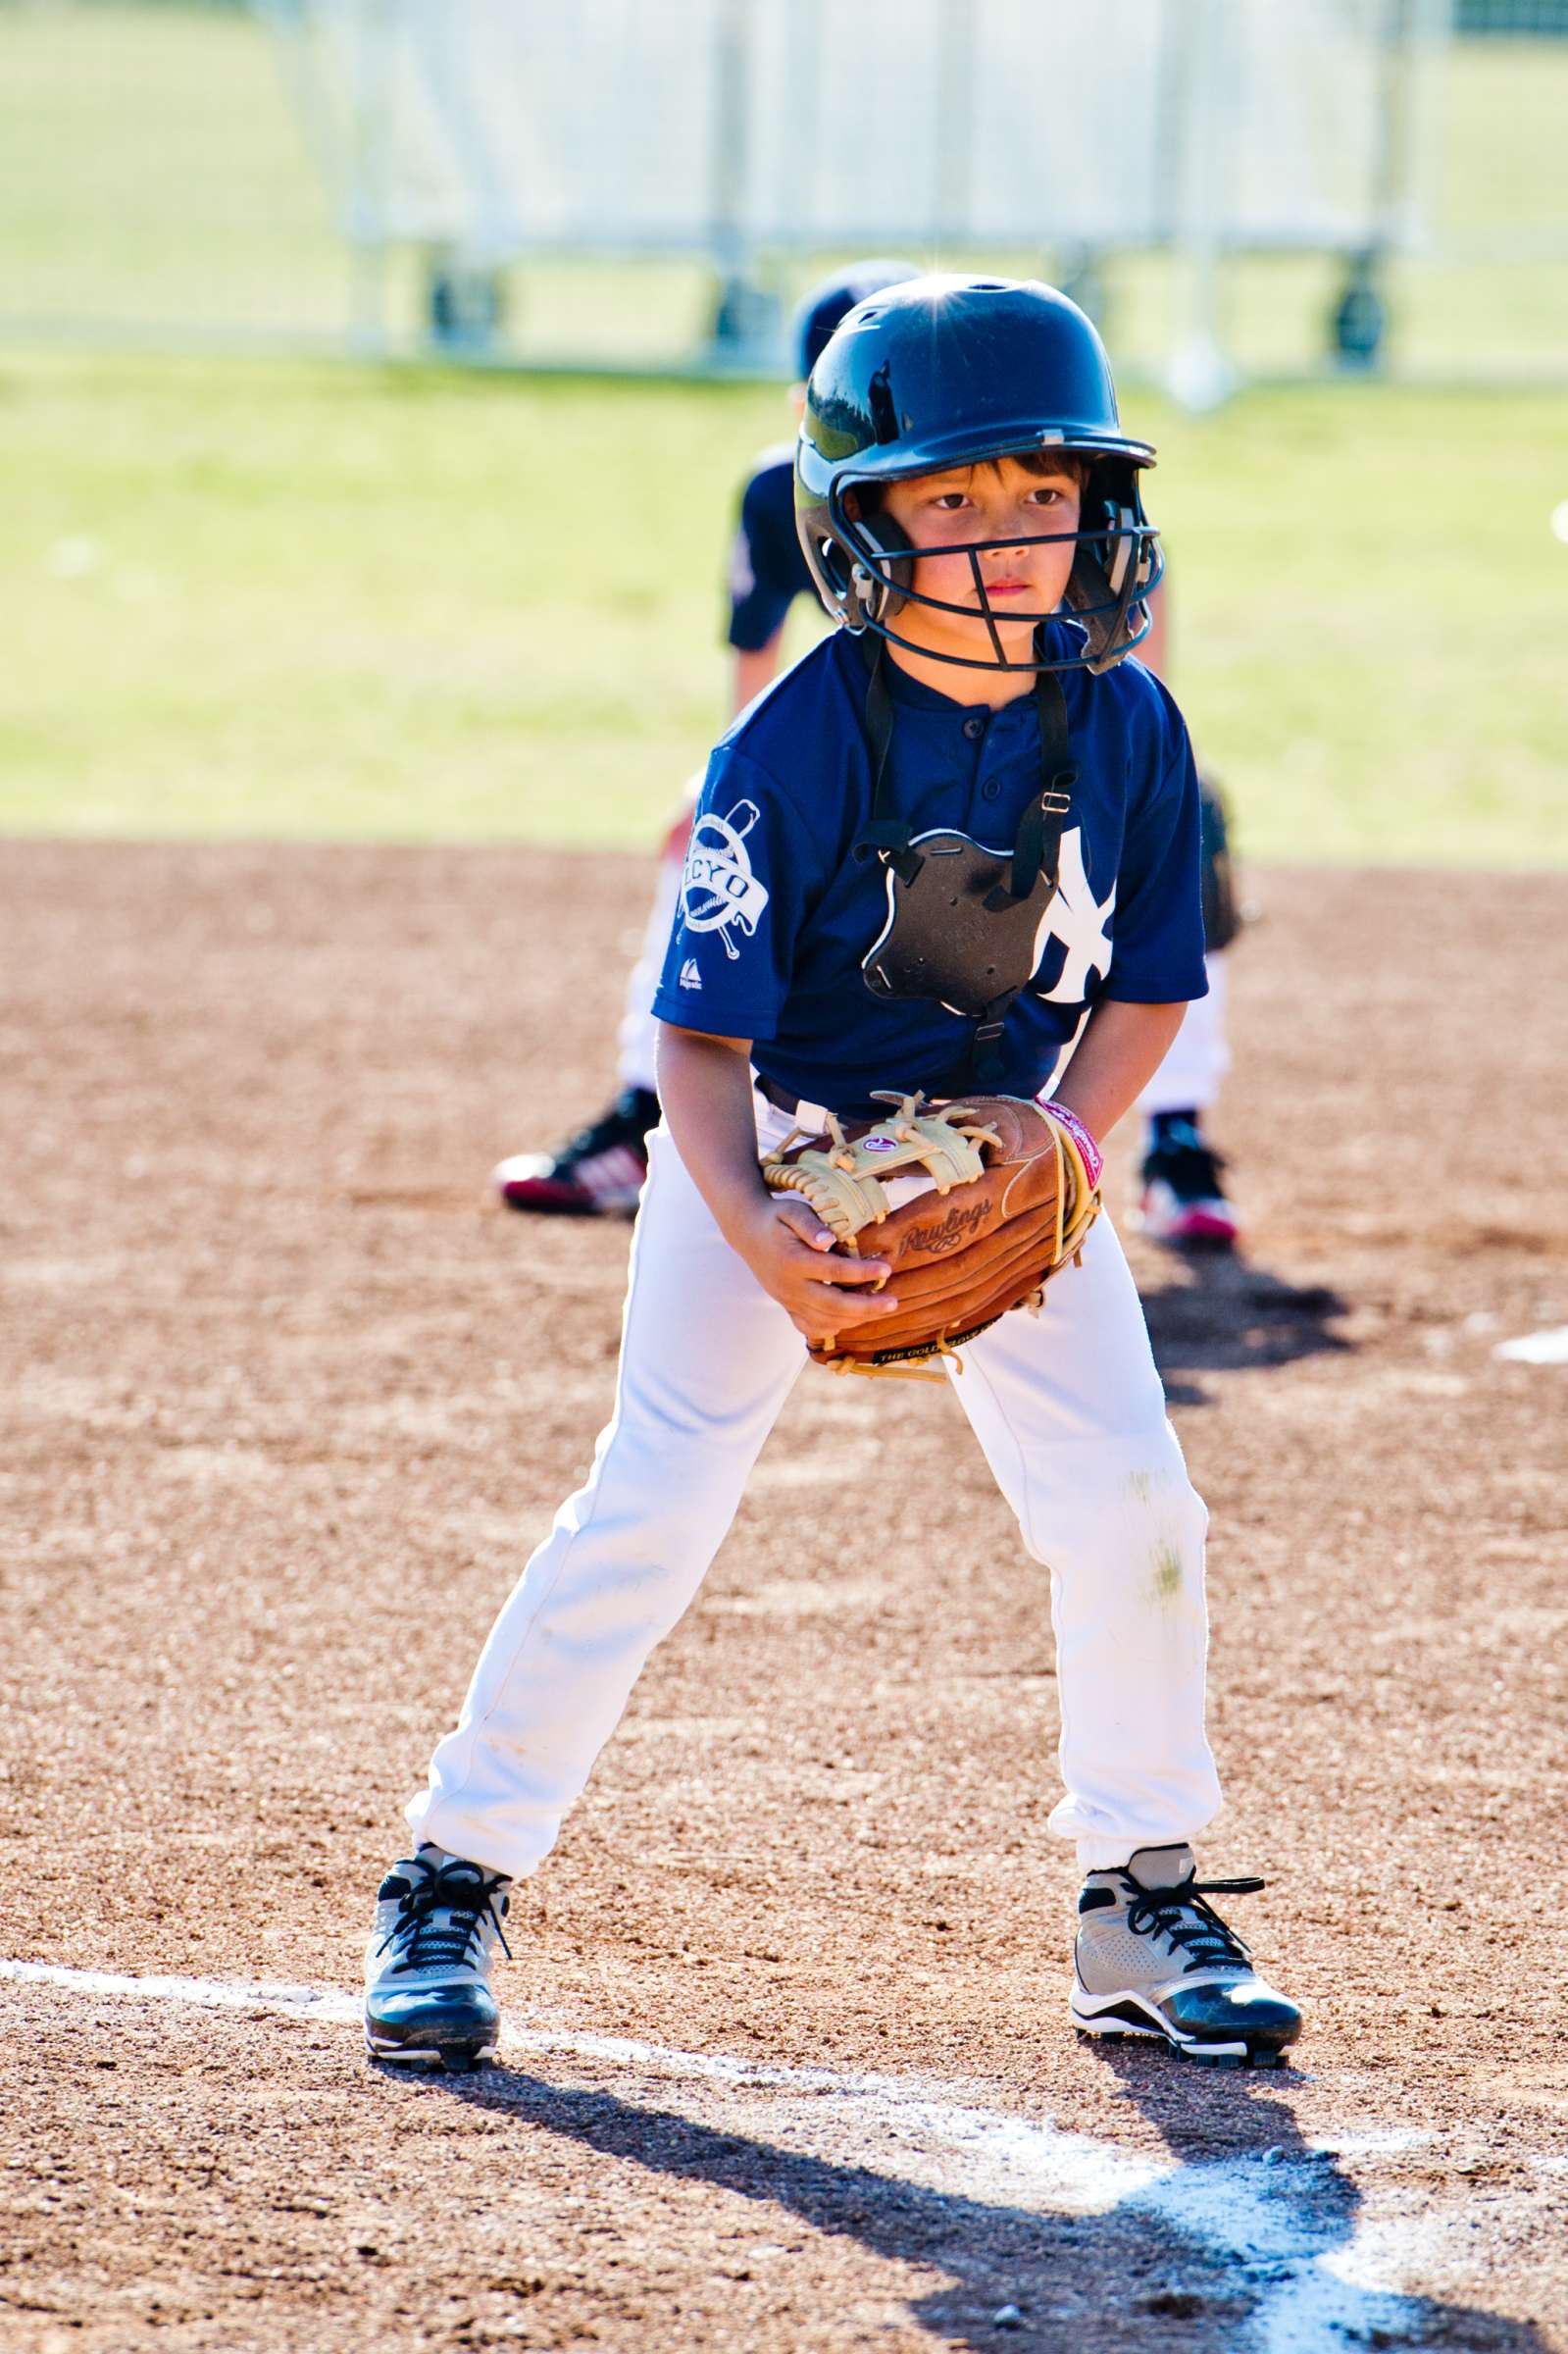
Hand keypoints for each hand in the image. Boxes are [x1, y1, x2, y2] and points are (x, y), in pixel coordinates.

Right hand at [733, 1194, 902, 1347]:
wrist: (747, 1233)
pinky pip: (811, 1328)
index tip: (886, 1269)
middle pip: (831, 1305)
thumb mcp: (792, 1210)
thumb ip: (810, 1224)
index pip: (833, 1270)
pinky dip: (834, 1328)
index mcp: (792, 1261)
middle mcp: (789, 1286)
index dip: (861, 1272)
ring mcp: (787, 1301)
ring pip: (824, 1321)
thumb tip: (827, 1241)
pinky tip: (854, 1318)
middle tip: (893, 1302)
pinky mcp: (787, 1307)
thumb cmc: (777, 1218)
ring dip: (856, 1319)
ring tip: (881, 1308)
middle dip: (866, 1307)